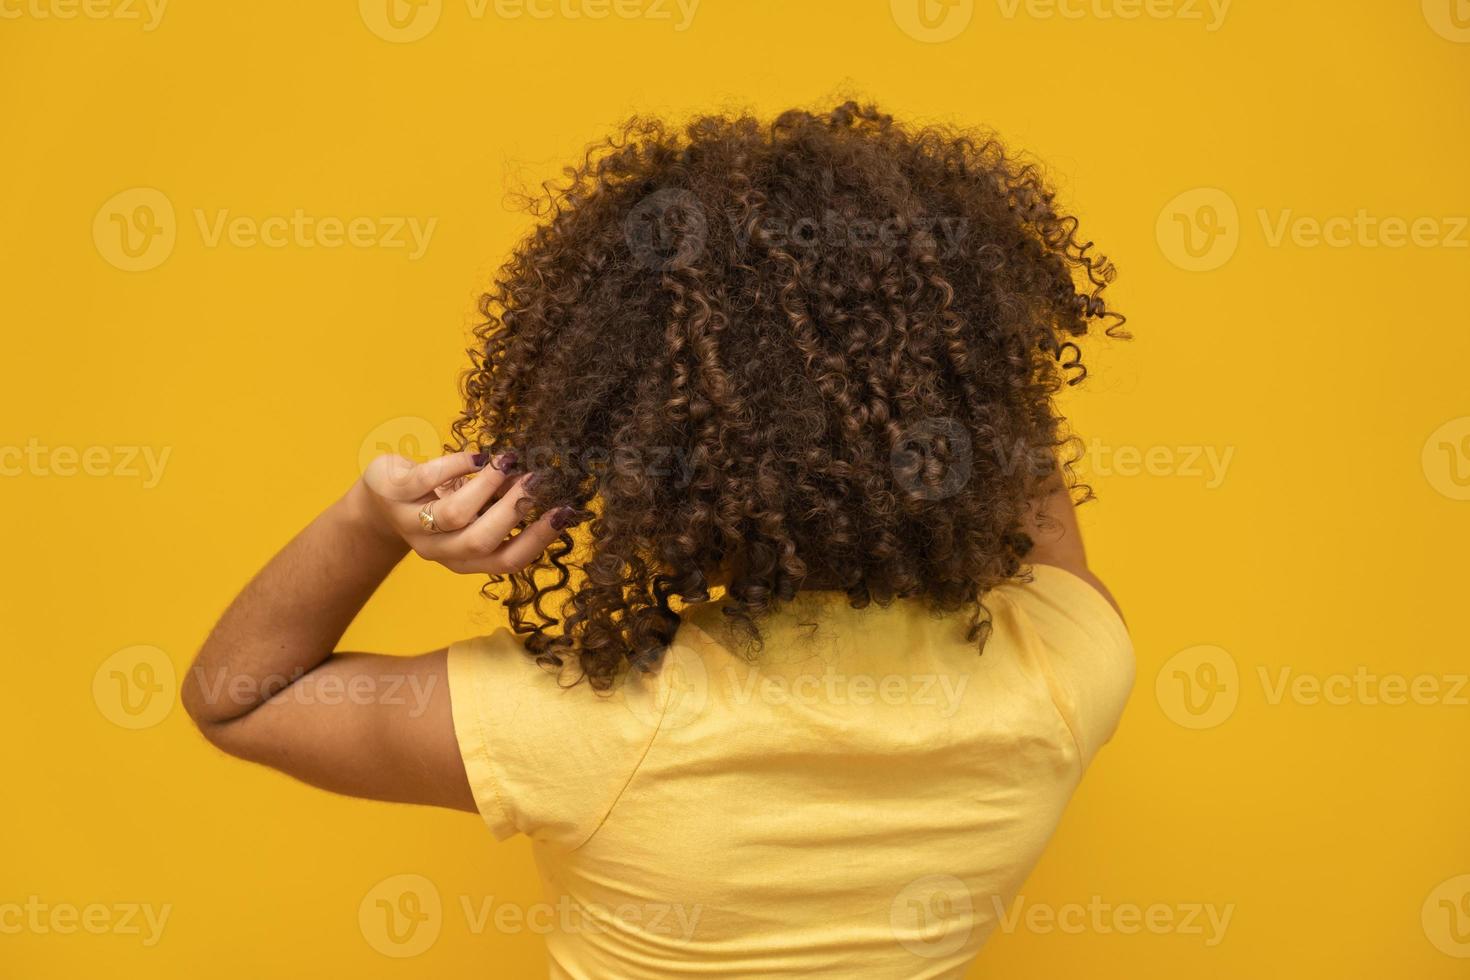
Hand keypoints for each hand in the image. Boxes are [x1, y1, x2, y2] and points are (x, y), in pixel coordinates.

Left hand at [350, 450, 582, 574]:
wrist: (382, 497)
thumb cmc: (440, 501)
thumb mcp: (474, 510)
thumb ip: (503, 504)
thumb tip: (544, 486)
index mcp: (465, 559)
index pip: (507, 560)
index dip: (538, 539)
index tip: (564, 511)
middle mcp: (439, 550)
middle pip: (480, 542)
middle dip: (513, 510)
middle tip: (536, 480)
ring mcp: (413, 524)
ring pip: (455, 515)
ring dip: (487, 487)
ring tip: (508, 462)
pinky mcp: (396, 494)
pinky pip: (427, 481)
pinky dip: (456, 466)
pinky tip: (477, 456)